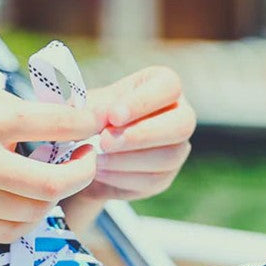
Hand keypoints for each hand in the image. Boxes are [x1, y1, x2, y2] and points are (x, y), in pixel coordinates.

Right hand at [0, 71, 103, 243]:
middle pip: (54, 183)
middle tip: (85, 159)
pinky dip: (26, 219)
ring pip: (35, 212)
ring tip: (55, 180)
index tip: (93, 125)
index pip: (55, 126)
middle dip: (82, 172)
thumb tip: (34, 104)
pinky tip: (26, 203)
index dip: (86, 126)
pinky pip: (8, 231)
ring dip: (54, 197)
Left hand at [89, 66, 195, 198]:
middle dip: (141, 135)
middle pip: (182, 124)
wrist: (82, 151)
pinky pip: (153, 181)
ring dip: (127, 159)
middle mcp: (179, 115)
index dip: (143, 102)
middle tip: (104, 141)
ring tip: (96, 158)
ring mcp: (177, 148)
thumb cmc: (88, 117)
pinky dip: (123, 178)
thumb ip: (96, 109)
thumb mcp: (87, 106)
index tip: (113, 116)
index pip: (169, 86)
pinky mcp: (165, 176)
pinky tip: (100, 171)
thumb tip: (105, 117)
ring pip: (168, 157)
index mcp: (162, 85)